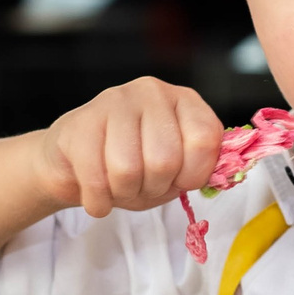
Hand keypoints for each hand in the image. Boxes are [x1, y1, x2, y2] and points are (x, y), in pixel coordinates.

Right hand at [32, 78, 225, 216]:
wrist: (75, 160)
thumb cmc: (133, 163)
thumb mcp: (175, 168)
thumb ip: (200, 169)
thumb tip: (219, 176)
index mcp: (185, 101)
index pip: (205, 139)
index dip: (193, 174)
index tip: (178, 181)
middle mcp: (151, 92)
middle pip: (165, 160)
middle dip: (153, 188)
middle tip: (142, 186)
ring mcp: (113, 101)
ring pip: (128, 169)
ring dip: (124, 194)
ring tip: (119, 187)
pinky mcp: (79, 122)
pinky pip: (95, 179)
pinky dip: (98, 202)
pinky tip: (97, 196)